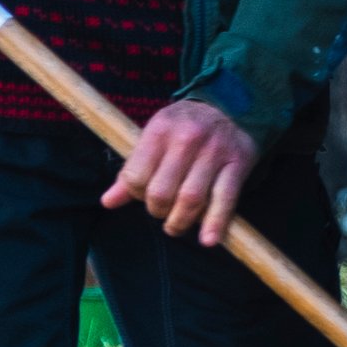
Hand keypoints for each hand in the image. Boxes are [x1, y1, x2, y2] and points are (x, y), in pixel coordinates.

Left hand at [106, 99, 260, 246]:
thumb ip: (132, 170)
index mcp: (160, 130)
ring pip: (191, 199)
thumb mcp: (154, 138)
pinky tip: (208, 240)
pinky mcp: (238, 163)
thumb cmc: (185, 127)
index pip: (136, 177)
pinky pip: (225, 198)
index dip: (136, 195)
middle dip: (158, 210)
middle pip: (162, 192)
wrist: (230, 106)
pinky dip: (215, 223)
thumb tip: (108, 202)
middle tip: (162, 211)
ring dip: (180, 222)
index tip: (144, 195)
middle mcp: (187, 138)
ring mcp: (214, 151)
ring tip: (176, 225)